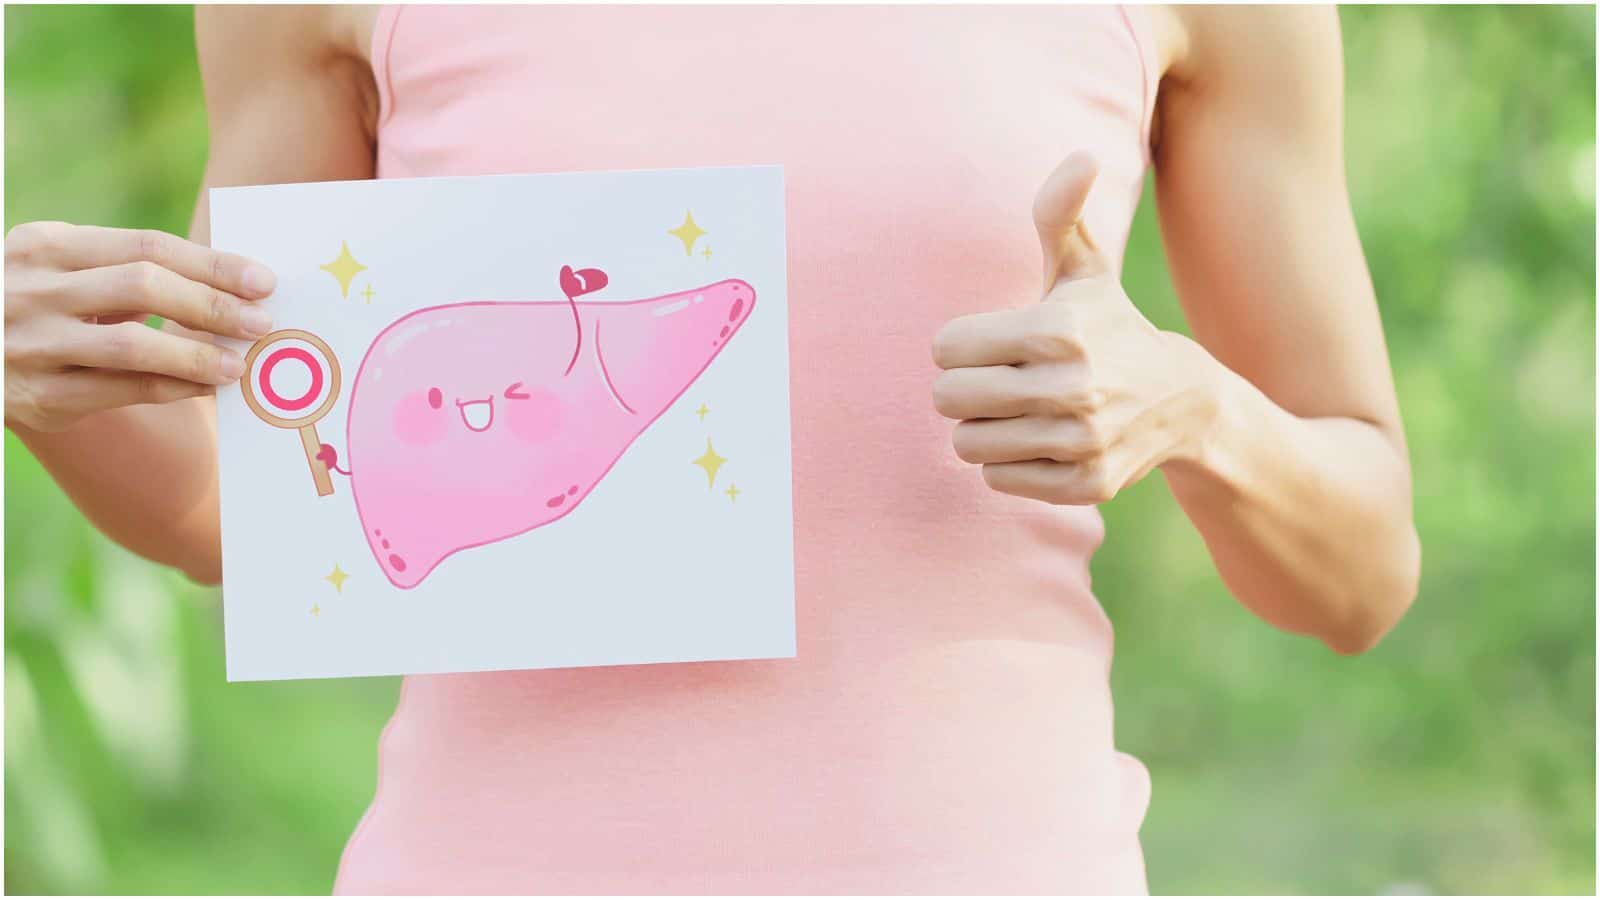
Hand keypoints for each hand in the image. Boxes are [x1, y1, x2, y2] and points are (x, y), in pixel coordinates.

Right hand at [5, 221, 275, 431]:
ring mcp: (32, 343)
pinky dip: (171, 388)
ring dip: (195, 356)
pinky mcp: (40, 396)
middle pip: (142, 286)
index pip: (146, 246)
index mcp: (46, 246)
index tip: (262, 281)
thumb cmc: (39, 307)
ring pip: (130, 345)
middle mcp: (33, 289)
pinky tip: (204, 387)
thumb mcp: (63, 272)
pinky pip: (120, 390)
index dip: (211, 265)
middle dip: (212, 305)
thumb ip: (127, 272)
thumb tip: (231, 289)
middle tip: (260, 322)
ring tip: (238, 364)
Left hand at [931, 152, 1221, 504]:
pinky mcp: (1085, 485)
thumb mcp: (1085, 270)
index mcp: (1059, 329)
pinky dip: (1009, 464)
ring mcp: (1081, 440)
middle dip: (963, 388)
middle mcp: (1073, 387)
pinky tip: (1043, 440)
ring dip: (983, 428)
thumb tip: (1082, 155)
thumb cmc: (1109, 326)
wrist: (1183, 402)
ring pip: (968, 444)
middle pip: (949, 399)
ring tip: (1018, 411)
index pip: (945, 348)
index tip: (990, 344)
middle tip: (997, 380)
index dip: (959, 345)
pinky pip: (997, 480)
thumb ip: (1062, 214)